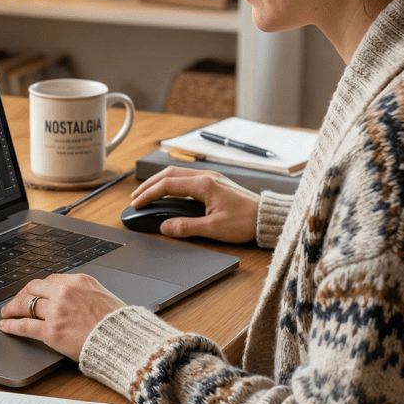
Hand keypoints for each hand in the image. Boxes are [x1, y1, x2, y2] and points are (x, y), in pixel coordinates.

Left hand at [0, 273, 125, 361]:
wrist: (122, 341)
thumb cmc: (117, 322)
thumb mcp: (102, 295)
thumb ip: (83, 292)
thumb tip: (71, 294)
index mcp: (78, 281)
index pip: (49, 280)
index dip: (37, 288)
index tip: (32, 293)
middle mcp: (65, 292)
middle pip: (33, 288)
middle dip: (21, 295)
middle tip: (15, 302)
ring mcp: (56, 311)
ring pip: (25, 304)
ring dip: (12, 308)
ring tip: (7, 313)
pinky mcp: (51, 331)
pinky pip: (25, 325)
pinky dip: (11, 325)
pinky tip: (5, 325)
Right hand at [130, 166, 259, 243]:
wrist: (267, 217)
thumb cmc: (245, 221)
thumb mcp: (214, 228)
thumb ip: (186, 227)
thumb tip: (165, 227)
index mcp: (204, 184)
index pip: (167, 185)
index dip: (148, 194)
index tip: (136, 204)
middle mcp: (206, 177)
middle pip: (169, 174)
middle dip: (149, 185)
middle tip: (135, 198)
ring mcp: (211, 178)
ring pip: (177, 174)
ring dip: (159, 183)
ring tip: (147, 194)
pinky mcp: (215, 183)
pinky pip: (186, 178)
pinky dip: (171, 184)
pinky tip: (168, 192)